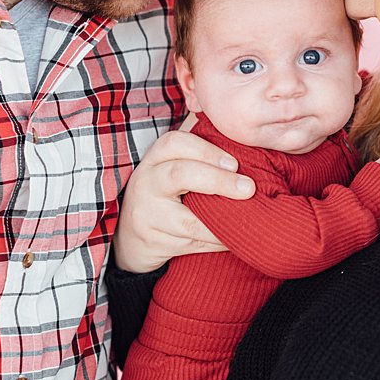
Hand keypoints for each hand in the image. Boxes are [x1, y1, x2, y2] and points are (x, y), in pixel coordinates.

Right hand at [112, 121, 252, 273]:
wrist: (129, 234)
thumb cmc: (165, 192)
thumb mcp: (172, 166)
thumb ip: (199, 152)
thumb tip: (242, 136)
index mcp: (154, 159)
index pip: (175, 144)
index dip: (207, 150)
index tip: (236, 163)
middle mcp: (146, 183)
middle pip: (179, 175)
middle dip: (218, 181)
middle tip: (248, 188)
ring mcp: (147, 214)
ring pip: (189, 220)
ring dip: (223, 221)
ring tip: (250, 218)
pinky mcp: (153, 242)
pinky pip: (192, 244)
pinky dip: (217, 242)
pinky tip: (234, 237)